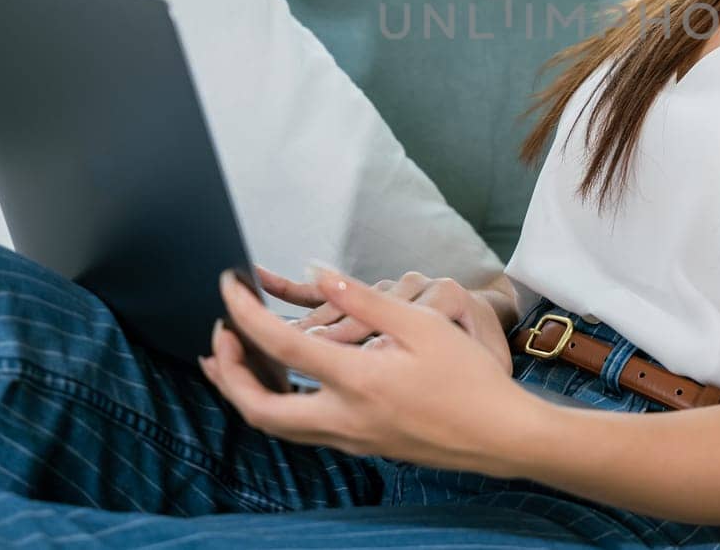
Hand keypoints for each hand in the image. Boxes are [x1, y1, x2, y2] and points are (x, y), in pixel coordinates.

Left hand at [201, 264, 533, 475]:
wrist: (500, 435)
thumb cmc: (469, 378)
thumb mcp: (423, 325)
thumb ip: (365, 299)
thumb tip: (319, 273)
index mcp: (358, 381)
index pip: (280, 347)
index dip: (245, 314)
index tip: (229, 288)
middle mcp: (344, 418)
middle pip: (258, 407)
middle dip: (227, 372)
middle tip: (219, 335)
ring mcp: (349, 438)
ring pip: (274, 426)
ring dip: (244, 392)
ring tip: (232, 359)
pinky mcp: (359, 446)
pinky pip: (298, 430)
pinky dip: (274, 403)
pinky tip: (280, 382)